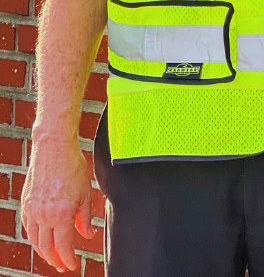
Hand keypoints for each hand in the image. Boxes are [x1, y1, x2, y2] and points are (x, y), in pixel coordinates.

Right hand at [22, 139, 94, 272]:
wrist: (53, 149)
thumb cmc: (72, 167)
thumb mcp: (85, 193)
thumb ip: (84, 218)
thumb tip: (87, 235)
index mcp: (61, 213)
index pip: (63, 245)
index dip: (68, 258)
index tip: (72, 265)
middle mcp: (44, 214)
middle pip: (46, 246)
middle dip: (55, 259)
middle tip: (62, 265)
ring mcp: (32, 210)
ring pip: (35, 240)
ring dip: (44, 251)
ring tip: (53, 256)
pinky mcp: (26, 204)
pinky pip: (29, 228)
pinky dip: (35, 237)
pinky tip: (42, 239)